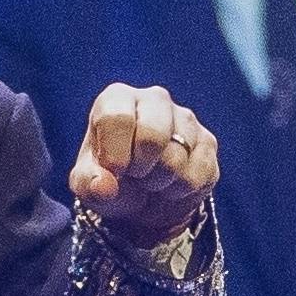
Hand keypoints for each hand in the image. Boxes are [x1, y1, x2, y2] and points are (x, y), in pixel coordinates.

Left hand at [69, 81, 219, 248]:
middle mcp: (154, 99)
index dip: (115, 155)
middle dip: (140, 168)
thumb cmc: (111, 178)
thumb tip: (104, 187)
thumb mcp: (88, 183)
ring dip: (158, 182)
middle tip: (134, 174)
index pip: (117, 118)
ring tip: (150, 178)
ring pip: (176, 159)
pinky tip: (170, 183)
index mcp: (118, 97)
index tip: (114, 171)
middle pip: (152, 137)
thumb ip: (89, 182)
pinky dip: (178, 191)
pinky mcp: (208, 142)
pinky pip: (196, 176)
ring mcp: (186, 118)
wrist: (143, 197)